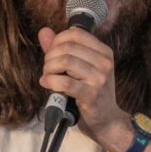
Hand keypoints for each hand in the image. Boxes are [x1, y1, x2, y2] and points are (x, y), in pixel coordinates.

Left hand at [38, 27, 130, 150]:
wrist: (107, 120)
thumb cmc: (91, 93)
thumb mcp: (79, 68)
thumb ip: (61, 49)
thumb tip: (44, 32)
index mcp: (104, 52)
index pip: (76, 34)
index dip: (58, 40)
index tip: (52, 53)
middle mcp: (104, 63)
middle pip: (68, 47)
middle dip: (50, 57)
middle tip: (48, 69)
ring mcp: (100, 78)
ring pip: (65, 61)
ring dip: (49, 69)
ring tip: (48, 77)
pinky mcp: (92, 94)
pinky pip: (65, 82)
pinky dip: (51, 81)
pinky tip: (47, 83)